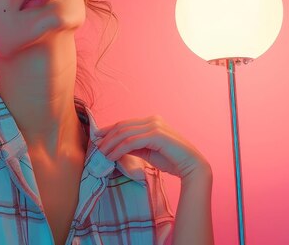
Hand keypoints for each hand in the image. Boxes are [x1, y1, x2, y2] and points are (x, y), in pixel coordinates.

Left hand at [96, 115, 210, 178]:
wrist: (192, 167)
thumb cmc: (171, 160)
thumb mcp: (147, 152)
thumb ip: (134, 146)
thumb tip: (115, 147)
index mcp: (152, 121)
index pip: (125, 123)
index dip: (109, 130)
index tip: (97, 139)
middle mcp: (153, 120)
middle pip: (122, 126)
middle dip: (107, 138)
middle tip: (96, 149)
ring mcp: (155, 125)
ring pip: (124, 133)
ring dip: (110, 144)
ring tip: (102, 155)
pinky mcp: (156, 135)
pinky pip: (131, 141)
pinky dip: (118, 149)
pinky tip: (112, 157)